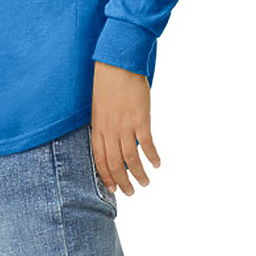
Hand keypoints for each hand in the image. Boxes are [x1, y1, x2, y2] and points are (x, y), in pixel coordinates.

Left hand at [91, 60, 160, 196]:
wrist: (118, 63)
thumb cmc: (107, 82)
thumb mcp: (99, 106)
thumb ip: (104, 125)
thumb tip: (113, 141)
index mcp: (97, 127)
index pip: (99, 159)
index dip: (106, 176)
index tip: (113, 189)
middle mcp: (109, 130)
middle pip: (115, 164)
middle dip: (123, 182)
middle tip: (131, 192)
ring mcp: (125, 125)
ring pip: (131, 159)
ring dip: (139, 175)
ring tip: (145, 183)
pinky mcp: (140, 119)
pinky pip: (147, 145)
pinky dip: (152, 157)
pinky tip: (157, 164)